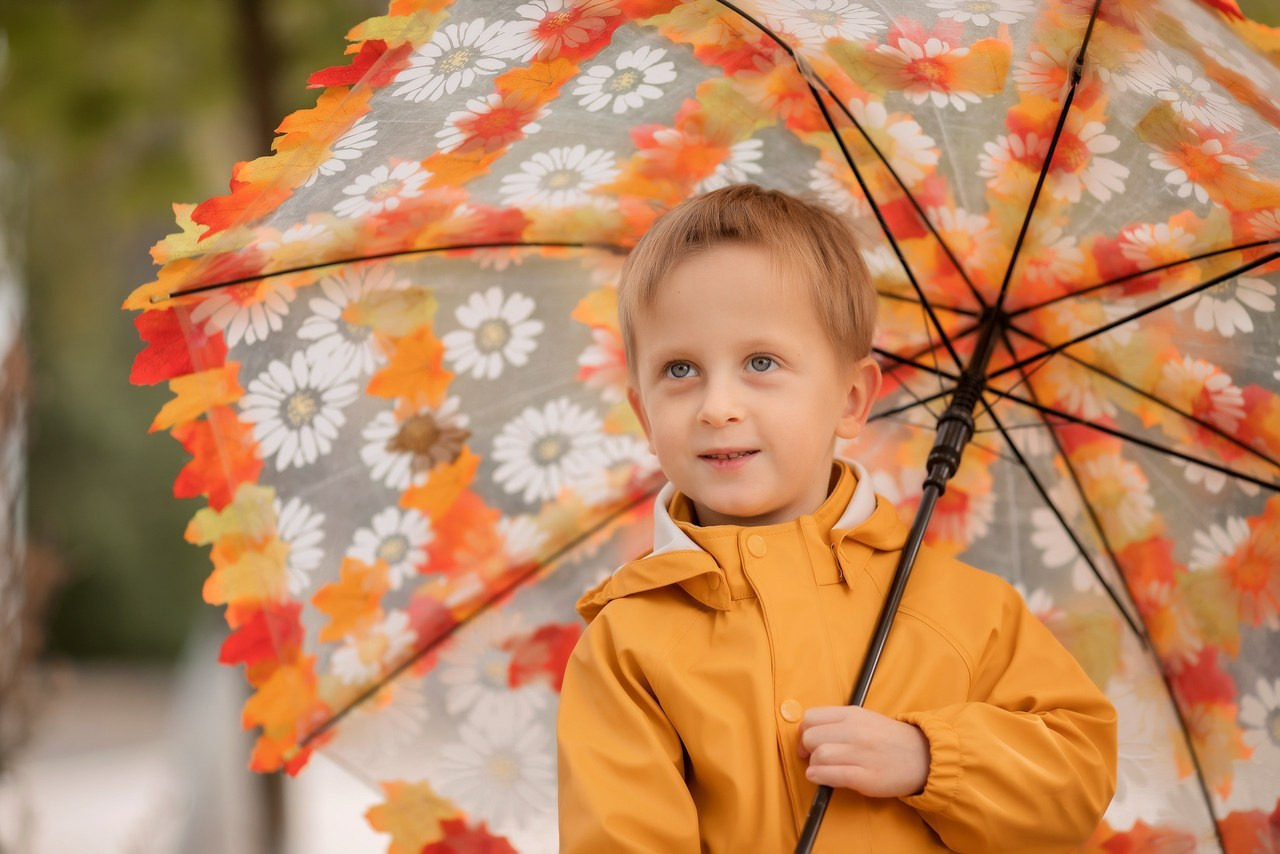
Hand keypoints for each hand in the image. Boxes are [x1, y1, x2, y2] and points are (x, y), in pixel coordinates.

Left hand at [797, 705, 929, 798]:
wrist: (923, 756)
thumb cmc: (889, 739)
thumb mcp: (864, 719)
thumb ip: (838, 722)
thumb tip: (807, 732)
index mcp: (853, 714)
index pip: (811, 718)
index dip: (803, 732)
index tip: (807, 742)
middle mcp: (856, 731)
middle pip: (811, 738)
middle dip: (806, 749)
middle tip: (812, 757)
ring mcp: (862, 754)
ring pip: (819, 756)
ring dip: (813, 765)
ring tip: (819, 769)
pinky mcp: (867, 777)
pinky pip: (833, 775)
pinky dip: (818, 777)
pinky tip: (817, 777)